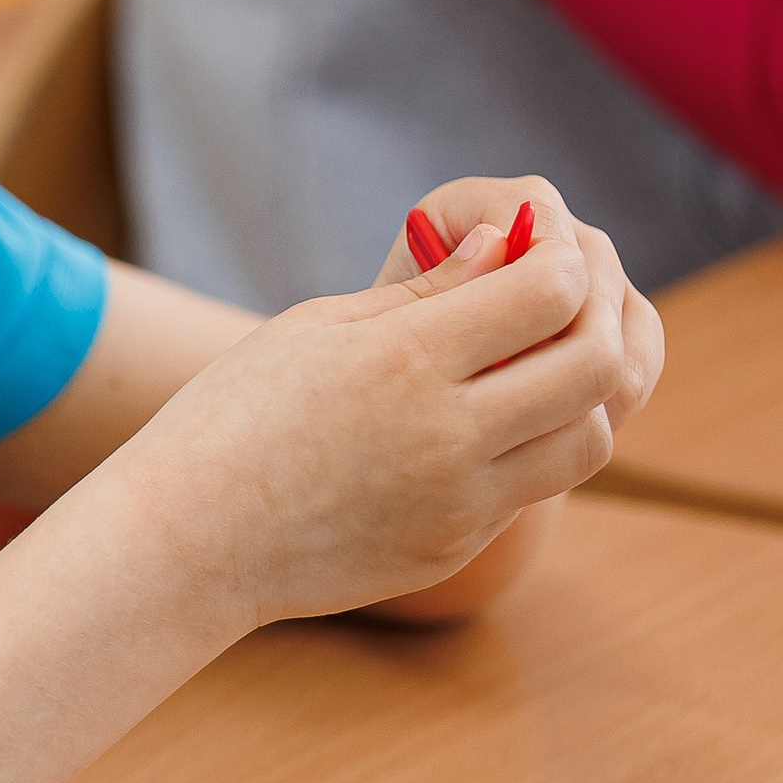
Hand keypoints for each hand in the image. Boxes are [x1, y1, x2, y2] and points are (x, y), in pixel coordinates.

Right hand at [127, 178, 661, 630]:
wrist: (187, 542)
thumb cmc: (234, 415)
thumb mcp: (316, 328)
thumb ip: (424, 291)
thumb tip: (505, 245)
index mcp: (405, 360)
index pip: (547, 289)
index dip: (560, 250)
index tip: (538, 235)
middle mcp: (448, 436)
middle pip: (595, 366)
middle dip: (595, 313)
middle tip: (560, 293)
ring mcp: (459, 503)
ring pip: (590, 441)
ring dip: (583, 391)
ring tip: (535, 359)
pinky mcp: (455, 548)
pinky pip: (531, 489)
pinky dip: (532, 444)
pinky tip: (485, 417)